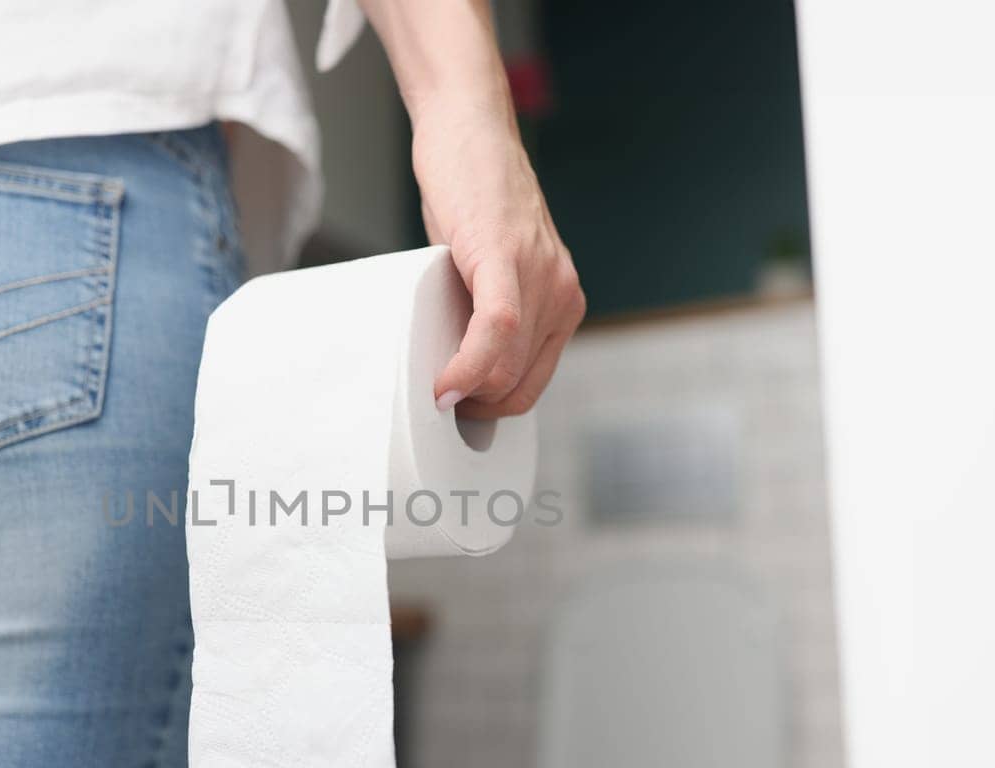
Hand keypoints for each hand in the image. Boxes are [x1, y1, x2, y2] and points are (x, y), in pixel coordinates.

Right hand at [354, 0, 584, 418]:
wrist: (468, 129)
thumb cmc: (472, 196)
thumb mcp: (489, 267)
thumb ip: (488, 312)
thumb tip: (458, 363)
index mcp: (561, 302)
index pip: (532, 383)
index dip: (491, 409)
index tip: (455, 412)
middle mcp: (561, 293)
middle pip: (519, 383)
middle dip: (476, 407)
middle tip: (437, 404)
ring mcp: (540, 276)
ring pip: (508, 367)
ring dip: (467, 392)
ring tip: (434, 391)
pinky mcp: (507, 256)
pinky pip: (497, 331)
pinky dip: (469, 364)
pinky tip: (444, 381)